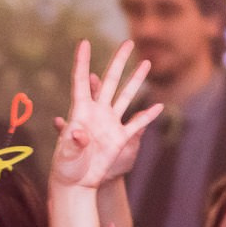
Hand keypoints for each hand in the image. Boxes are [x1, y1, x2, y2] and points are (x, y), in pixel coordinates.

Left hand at [51, 40, 162, 189]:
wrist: (77, 184)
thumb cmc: (66, 168)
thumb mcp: (67, 155)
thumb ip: (74, 143)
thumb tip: (79, 133)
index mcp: (80, 112)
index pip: (80, 81)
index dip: (81, 61)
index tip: (84, 42)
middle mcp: (96, 112)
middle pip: (109, 81)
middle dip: (118, 61)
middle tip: (128, 42)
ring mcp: (109, 123)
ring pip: (126, 96)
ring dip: (137, 80)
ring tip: (147, 63)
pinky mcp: (119, 138)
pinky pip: (136, 124)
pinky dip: (148, 116)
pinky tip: (160, 106)